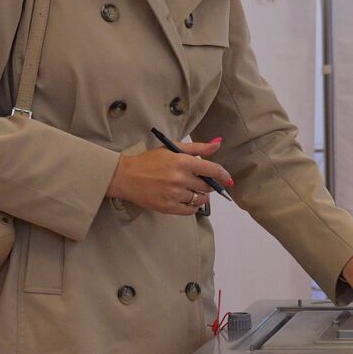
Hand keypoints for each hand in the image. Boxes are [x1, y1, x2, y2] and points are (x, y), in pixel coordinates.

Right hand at [107, 137, 234, 215]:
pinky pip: (190, 210)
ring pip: (199, 199)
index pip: (212, 170)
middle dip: (208, 185)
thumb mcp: (172, 149)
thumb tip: (218, 143)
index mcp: (182, 161)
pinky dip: (193, 206)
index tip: (228, 179)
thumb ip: (197, 147)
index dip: (223, 175)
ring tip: (191, 190)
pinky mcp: (167, 207)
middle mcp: (179, 178)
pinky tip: (187, 200)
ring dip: (200, 196)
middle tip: (200, 182)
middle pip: (206, 186)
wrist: (125, 176)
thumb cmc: (149, 161)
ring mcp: (174, 194)